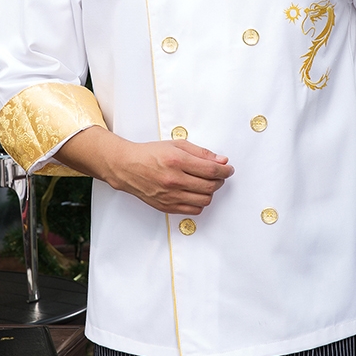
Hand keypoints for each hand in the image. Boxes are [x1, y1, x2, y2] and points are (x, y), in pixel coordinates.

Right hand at [56, 127, 232, 215]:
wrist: (127, 167)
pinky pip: (193, 209)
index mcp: (177, 161)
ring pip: (204, 200)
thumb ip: (201, 153)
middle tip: (219, 175)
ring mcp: (170, 195)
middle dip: (220, 180)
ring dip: (210, 192)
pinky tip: (196, 193)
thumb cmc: (150, 154)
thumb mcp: (177, 145)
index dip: (225, 170)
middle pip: (210, 186)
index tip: (229, 169)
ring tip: (206, 184)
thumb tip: (221, 160)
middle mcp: (174, 180)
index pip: (212, 170)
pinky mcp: (166, 206)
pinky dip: (199, 202)